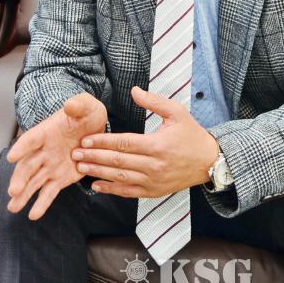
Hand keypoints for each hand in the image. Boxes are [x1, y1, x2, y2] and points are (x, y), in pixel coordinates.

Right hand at [6, 92, 106, 219]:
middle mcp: (44, 150)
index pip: (32, 139)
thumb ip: (78, 105)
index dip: (22, 147)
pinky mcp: (60, 178)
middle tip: (13, 190)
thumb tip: (70, 105)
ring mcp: (50, 166)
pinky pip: (49, 192)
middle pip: (28, 165)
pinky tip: (33, 215)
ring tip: (13, 208)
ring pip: (34, 182)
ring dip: (24, 195)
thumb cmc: (86, 114)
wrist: (94, 128)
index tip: (11, 156)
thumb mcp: (86, 105)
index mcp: (46, 131)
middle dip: (20, 178)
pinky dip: (42, 203)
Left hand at [70, 85, 219, 197]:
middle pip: (118, 162)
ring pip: (120, 178)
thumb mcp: (177, 112)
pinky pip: (128, 192)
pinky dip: (111, 190)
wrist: (208, 161)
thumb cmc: (191, 134)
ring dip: (98, 173)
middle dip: (94, 158)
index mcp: (158, 145)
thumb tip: (134, 90)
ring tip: (81, 168)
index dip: (103, 142)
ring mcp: (153, 181)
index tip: (86, 141)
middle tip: (75, 154)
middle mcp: (154, 165)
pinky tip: (96, 186)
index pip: (124, 143)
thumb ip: (154, 101)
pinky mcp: (153, 192)